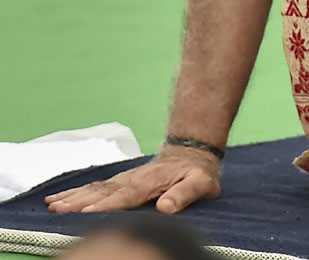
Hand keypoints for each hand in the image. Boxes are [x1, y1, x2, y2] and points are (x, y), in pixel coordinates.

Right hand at [44, 148, 220, 214]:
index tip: (87, 213)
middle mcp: (132, 180)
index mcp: (150, 183)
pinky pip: (94, 187)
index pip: (126, 196)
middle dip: (80, 202)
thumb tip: (165, 208)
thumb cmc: (196, 172)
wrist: (191, 153)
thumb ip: (183, 195)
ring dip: (72, 198)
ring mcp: (123, 180)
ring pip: (94, 189)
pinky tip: (57, 199)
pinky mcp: (118, 182)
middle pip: (103, 192)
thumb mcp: (200, 183)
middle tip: (57, 210)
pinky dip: (75, 193)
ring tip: (51, 205)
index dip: (107, 205)